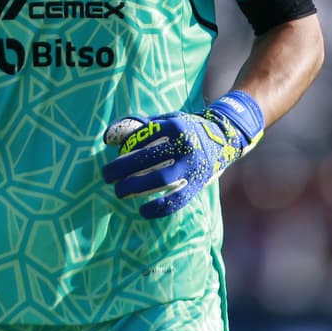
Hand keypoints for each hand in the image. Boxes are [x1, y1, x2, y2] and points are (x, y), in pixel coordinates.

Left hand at [101, 91, 263, 218]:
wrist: (224, 137)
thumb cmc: (185, 128)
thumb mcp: (166, 119)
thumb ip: (139, 126)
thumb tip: (107, 138)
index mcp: (174, 126)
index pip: (142, 137)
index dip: (124, 148)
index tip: (112, 156)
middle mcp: (184, 145)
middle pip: (147, 158)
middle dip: (122, 168)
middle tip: (107, 176)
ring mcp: (192, 165)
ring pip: (160, 179)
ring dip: (136, 187)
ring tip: (119, 191)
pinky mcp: (198, 183)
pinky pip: (178, 200)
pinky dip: (159, 208)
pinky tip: (143, 211)